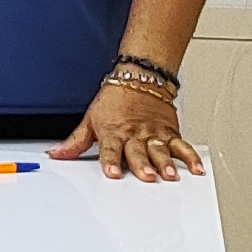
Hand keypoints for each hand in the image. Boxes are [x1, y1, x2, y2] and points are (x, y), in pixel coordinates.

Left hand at [51, 78, 199, 182]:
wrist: (138, 76)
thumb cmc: (114, 99)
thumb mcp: (90, 119)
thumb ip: (75, 142)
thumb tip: (56, 154)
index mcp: (113, 132)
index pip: (110, 149)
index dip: (110, 162)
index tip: (112, 174)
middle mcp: (134, 134)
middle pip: (137, 151)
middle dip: (142, 164)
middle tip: (146, 176)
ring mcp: (153, 133)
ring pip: (160, 149)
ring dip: (165, 162)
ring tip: (170, 174)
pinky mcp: (169, 132)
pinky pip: (181, 145)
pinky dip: (190, 156)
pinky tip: (194, 168)